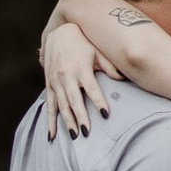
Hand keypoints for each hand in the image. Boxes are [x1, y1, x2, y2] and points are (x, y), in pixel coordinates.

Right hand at [42, 14, 108, 142]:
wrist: (59, 33)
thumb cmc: (83, 43)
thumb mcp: (97, 51)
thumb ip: (108, 66)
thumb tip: (121, 79)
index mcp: (81, 68)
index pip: (91, 88)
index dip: (98, 101)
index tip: (105, 114)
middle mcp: (66, 76)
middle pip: (74, 100)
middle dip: (80, 117)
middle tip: (87, 133)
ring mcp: (56, 81)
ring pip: (61, 105)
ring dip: (67, 122)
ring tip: (74, 136)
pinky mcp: (49, 85)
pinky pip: (49, 105)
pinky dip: (50, 121)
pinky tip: (52, 135)